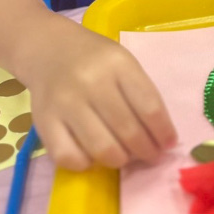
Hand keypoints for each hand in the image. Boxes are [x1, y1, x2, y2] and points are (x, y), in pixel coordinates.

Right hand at [24, 25, 177, 170]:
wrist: (49, 49)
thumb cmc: (95, 60)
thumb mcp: (123, 63)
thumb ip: (140, 94)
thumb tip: (160, 138)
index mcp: (118, 64)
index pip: (149, 107)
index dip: (163, 132)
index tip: (168, 144)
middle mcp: (91, 82)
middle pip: (128, 131)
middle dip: (146, 151)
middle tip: (151, 156)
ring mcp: (66, 103)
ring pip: (102, 148)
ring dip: (120, 160)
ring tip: (125, 157)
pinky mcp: (44, 121)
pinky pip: (69, 157)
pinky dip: (87, 164)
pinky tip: (93, 157)